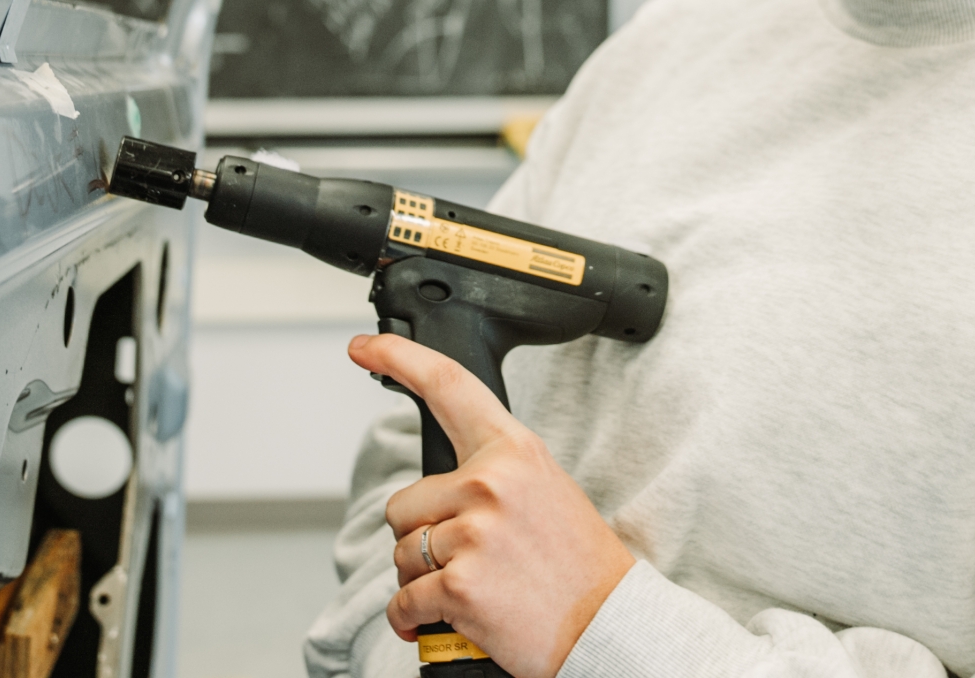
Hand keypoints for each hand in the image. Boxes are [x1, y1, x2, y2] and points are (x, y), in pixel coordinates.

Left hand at [348, 332, 635, 677]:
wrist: (611, 626)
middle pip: (404, 504)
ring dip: (423, 578)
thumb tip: (440, 485)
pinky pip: (404, 599)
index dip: (399, 359)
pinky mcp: (460, 585)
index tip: (364, 349)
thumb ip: (493, 473)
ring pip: (402, 554)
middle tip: (472, 558)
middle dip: (421, 537)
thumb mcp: (545, 490)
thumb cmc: (578, 565)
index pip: (448, 387)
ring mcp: (474, 534)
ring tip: (476, 586)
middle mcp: (490, 484)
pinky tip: (447, 617)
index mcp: (513, 452)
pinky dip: (413, 617)